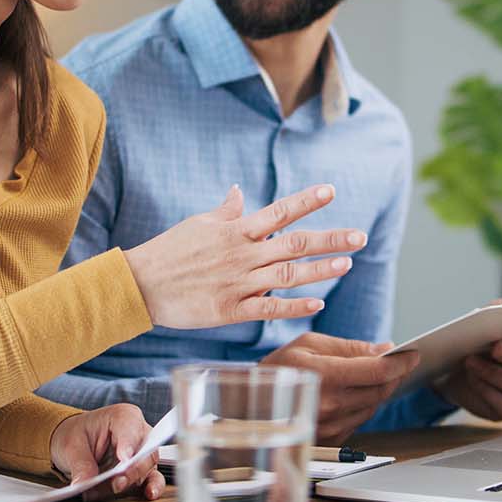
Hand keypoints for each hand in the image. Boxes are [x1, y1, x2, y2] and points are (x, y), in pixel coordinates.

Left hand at [49, 404, 162, 501]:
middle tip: (117, 482)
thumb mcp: (71, 447)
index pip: (131, 428)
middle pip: (145, 451)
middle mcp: (139, 433)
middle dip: (132, 469)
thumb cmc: (77, 436)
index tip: (124, 459)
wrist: (75, 445)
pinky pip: (153, 479)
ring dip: (130, 482)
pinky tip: (149, 494)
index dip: (129, 444)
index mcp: (123, 416)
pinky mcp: (142, 472)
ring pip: (147, 469)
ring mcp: (142, 454)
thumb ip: (81, 466)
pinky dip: (151, 488)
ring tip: (114, 489)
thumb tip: (84, 483)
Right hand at [124, 185, 366, 328]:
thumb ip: (227, 210)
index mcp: (236, 230)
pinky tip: (317, 303)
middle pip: (295, 244)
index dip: (307, 201)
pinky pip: (268, 308)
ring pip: (288, 275)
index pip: (279, 211)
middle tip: (360, 236)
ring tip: (347, 264)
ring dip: (320, 270)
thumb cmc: (169, 251)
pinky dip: (293, 306)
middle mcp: (242, 254)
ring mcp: (238, 283)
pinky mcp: (230, 309)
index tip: (331, 191)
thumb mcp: (199, 223)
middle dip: (330, 239)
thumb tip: (240, 191)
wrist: (141, 284)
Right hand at [261, 333, 420, 443]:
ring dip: (383, 389)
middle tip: (401, 361)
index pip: (376, 370)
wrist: (250, 406)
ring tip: (383, 373)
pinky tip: (363, 390)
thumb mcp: (309, 344)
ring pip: (374, 406)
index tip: (413, 353)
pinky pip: (361, 419)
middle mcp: (330, 404)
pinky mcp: (332, 438)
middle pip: (380, 390)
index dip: (400, 362)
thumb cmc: (278, 368)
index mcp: (324, 376)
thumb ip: (349, 347)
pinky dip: (367, 403)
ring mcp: (331, 425)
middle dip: (395, 374)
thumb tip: (384, 349)